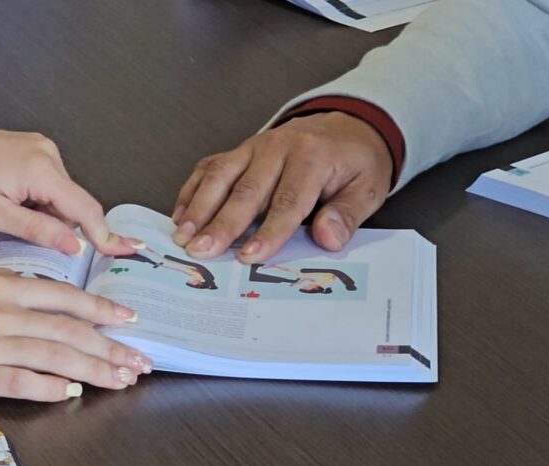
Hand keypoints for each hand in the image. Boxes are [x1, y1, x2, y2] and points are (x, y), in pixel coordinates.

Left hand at [0, 119, 138, 255]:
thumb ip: (38, 230)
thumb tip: (75, 245)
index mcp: (40, 168)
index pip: (85, 209)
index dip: (104, 234)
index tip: (125, 250)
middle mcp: (48, 153)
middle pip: (73, 203)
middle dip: (57, 225)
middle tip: (16, 228)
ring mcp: (41, 148)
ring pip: (60, 196)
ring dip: (43, 213)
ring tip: (4, 210)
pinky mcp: (33, 149)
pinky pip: (49, 184)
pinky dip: (37, 200)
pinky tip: (8, 199)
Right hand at [0, 268, 151, 401]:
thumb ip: (7, 288)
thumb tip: (43, 298)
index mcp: (2, 286)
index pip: (65, 297)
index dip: (102, 308)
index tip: (129, 318)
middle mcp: (1, 313)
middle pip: (68, 331)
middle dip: (110, 346)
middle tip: (138, 359)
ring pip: (53, 356)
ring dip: (92, 370)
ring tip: (120, 379)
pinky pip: (18, 382)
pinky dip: (48, 388)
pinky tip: (71, 393)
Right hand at [171, 111, 392, 261]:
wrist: (346, 125)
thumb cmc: (354, 162)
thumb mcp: (368, 188)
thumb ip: (347, 214)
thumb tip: (327, 239)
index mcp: (313, 158)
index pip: (288, 200)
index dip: (268, 231)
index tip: (249, 256)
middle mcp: (278, 148)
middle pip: (246, 189)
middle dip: (222, 223)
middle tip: (201, 250)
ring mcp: (254, 146)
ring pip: (220, 175)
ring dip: (199, 206)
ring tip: (183, 235)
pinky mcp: (239, 150)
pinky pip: (210, 167)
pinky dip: (191, 190)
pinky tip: (180, 214)